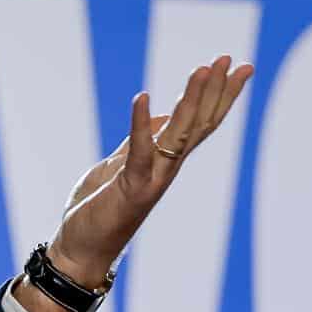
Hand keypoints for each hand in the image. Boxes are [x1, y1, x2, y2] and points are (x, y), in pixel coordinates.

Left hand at [45, 55, 254, 286]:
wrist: (79, 251)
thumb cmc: (96, 211)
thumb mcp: (116, 165)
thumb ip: (136, 142)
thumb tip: (157, 117)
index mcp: (163, 161)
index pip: (198, 122)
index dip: (216, 94)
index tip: (232, 65)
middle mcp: (165, 168)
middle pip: (199, 124)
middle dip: (216, 91)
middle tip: (231, 59)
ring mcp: (152, 178)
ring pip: (181, 133)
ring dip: (192, 100)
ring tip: (205, 69)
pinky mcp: (132, 187)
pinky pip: (139, 151)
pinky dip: (139, 124)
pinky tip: (142, 97)